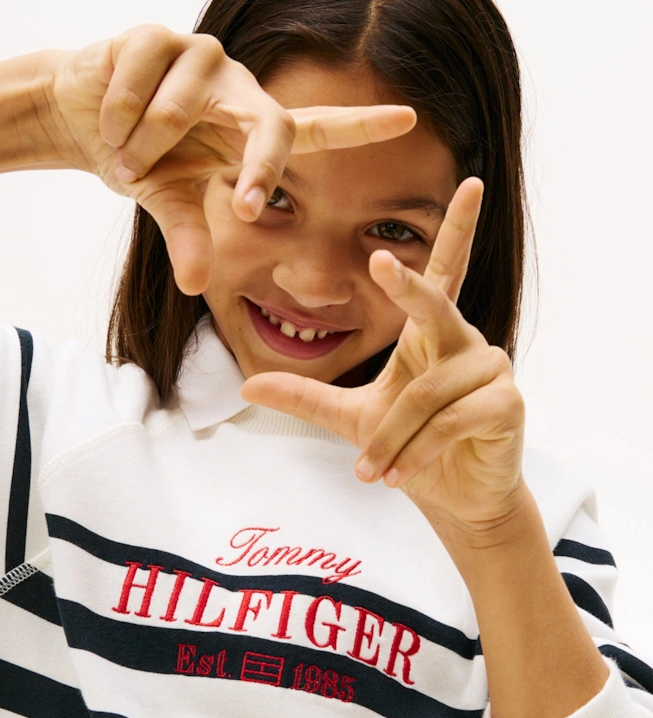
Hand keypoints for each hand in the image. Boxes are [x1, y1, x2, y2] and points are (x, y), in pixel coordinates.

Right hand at [45, 25, 415, 293]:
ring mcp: (204, 58)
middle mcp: (240, 90)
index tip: (409, 120)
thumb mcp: (170, 204)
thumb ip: (191, 238)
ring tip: (125, 151)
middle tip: (240, 209)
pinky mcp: (160, 37)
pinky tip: (108, 118)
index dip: (361, 127)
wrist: (81, 119)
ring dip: (141, 148)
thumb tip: (198, 287)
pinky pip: (138, 89)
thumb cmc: (140, 159)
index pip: (316, 129)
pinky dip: (116, 118)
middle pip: (271, 127)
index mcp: (252, 131)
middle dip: (258, 171)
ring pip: (178, 115)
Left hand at [240, 178, 526, 539]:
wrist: (455, 499)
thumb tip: (247, 384)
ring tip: (373, 471)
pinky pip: (449, 420)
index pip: (443, 274)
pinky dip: (416, 451)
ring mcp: (491, 370)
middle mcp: (465, 341)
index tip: (468, 184)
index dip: (457, 230)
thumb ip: (305, 396)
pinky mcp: (505, 404)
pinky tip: (398, 475)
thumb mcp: (351, 418)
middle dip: (407, 287)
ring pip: (426, 391)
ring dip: (392, 437)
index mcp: (432, 334)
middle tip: (379, 264)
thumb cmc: (411, 449)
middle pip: (434, 304)